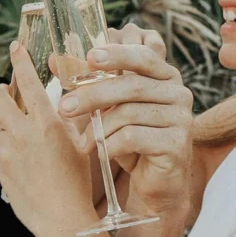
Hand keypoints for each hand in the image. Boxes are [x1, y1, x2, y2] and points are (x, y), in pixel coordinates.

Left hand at [0, 44, 98, 236]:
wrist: (63, 221)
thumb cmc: (78, 183)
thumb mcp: (82, 144)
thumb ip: (72, 120)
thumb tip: (68, 102)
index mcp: (47, 123)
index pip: (27, 81)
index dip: (20, 61)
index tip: (15, 48)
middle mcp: (23, 133)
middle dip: (1, 91)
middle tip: (8, 93)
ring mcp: (8, 152)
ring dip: (4, 124)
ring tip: (20, 133)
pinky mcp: (1, 170)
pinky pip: (0, 152)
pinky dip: (9, 151)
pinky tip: (26, 164)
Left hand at [56, 25, 193, 216]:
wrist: (154, 181)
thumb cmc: (131, 140)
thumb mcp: (109, 107)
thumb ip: (87, 82)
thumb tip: (53, 60)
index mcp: (165, 76)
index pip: (142, 56)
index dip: (116, 54)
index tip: (90, 57)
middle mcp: (179, 93)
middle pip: (131, 86)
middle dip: (93, 95)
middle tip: (65, 107)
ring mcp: (182, 118)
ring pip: (129, 113)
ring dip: (99, 128)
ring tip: (83, 142)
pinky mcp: (177, 144)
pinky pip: (134, 137)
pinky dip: (110, 145)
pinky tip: (100, 152)